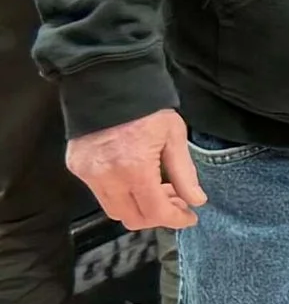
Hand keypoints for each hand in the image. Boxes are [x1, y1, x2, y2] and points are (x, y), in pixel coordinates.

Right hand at [66, 108, 205, 230]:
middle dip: (158, 217)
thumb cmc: (147, 108)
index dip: (176, 219)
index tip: (190, 217)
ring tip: (159, 190)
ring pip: (114, 210)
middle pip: (132, 218)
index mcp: (134, 169)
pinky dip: (121, 195)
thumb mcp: (174, 136)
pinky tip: (137, 180)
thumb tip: (196, 201)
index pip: (155, 212)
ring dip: (138, 208)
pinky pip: (100, 194)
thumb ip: (184, 173)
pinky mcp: (76, 167)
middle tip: (177, 203)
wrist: (107, 83)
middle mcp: (106, 177)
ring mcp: (87, 174)